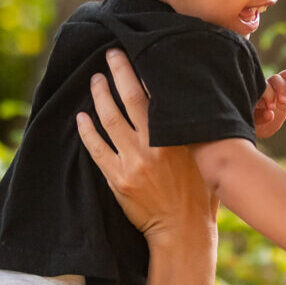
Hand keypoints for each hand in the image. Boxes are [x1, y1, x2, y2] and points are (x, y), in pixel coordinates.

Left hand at [76, 49, 216, 242]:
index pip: (156, 96)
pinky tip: (81, 117)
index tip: (135, 54)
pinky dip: (87, 131)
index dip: (143, 72)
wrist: (183, 230)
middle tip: (110, 56)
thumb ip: (192, 131)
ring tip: (95, 81)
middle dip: (119, 73)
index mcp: (176, 137)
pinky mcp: (117, 179)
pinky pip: (96, 149)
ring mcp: (132, 162)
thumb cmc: (201, 194)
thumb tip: (186, 104)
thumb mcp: (204, 157)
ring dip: (100, 96)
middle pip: (130, 99)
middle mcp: (153, 146)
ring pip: (109, 120)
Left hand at [252, 68, 285, 138]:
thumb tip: (270, 114)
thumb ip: (260, 118)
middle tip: (283, 102)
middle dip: (281, 89)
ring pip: (285, 77)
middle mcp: (266, 87)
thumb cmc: (253, 123)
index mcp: (255, 93)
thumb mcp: (254, 123)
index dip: (268, 95)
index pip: (263, 88)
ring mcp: (278, 89)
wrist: (259, 125)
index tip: (271, 108)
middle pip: (274, 80)